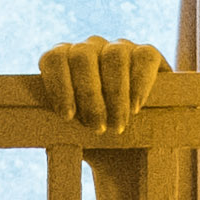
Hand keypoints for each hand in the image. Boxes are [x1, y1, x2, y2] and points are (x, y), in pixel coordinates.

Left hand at [36, 34, 171, 133]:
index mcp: (64, 62)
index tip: (67, 116)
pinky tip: (136, 108)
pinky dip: (140, 83)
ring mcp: (119, 49)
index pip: (54, 58)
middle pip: (83, 56)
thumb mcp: (72, 138)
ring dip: (115, 93)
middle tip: (97, 128)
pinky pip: (144, 57)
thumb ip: (56, 131)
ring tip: (118, 125)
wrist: (131, 151)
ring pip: (114, 56)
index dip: (59, 85)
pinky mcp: (147, 55)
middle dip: (89, 95)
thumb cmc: (95, 145)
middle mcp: (90, 49)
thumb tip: (52, 137)